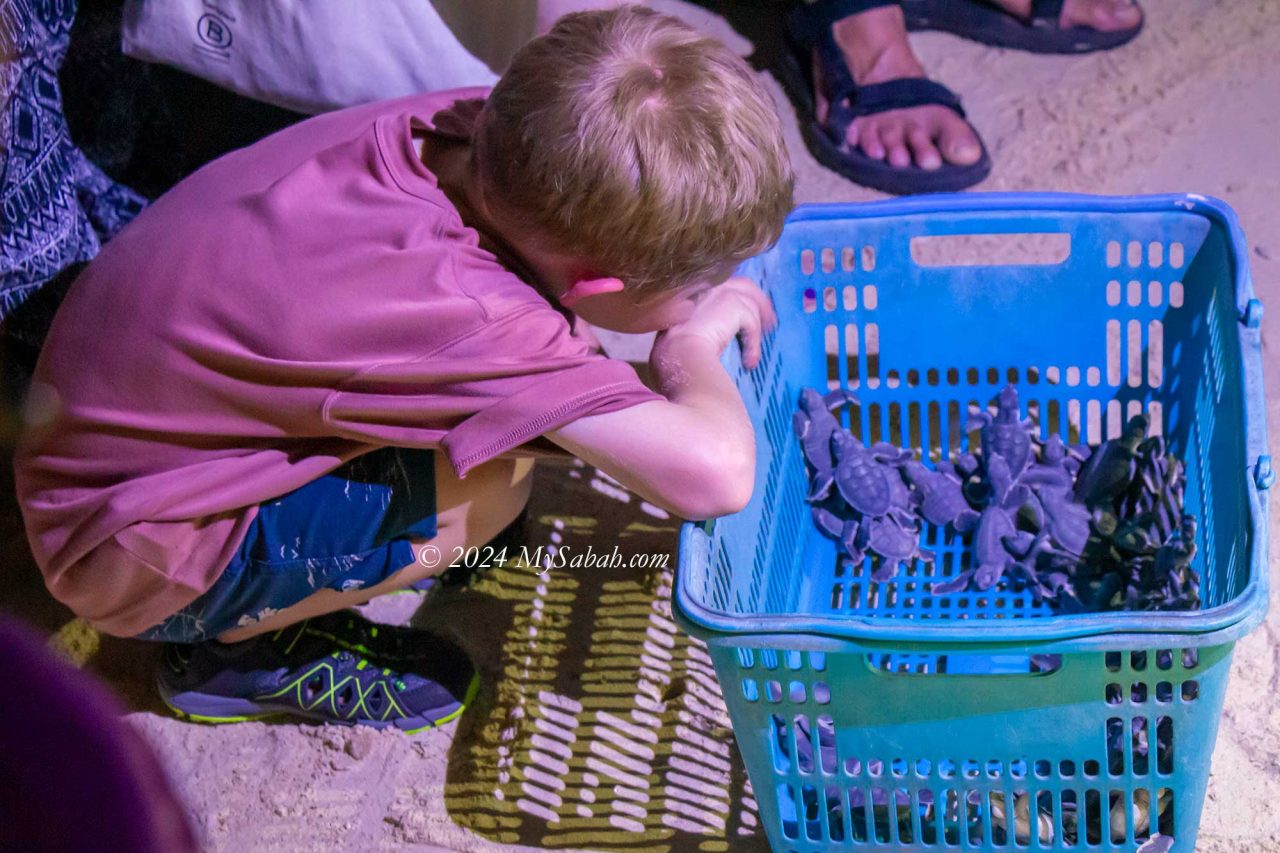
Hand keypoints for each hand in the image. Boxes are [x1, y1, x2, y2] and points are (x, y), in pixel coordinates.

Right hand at [656, 277, 776, 368]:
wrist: (679, 354)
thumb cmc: (672, 352)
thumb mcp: (680, 333)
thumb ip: (695, 325)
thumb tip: (710, 338)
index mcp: (691, 291)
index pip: (721, 287)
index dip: (736, 298)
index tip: (743, 314)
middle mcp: (705, 285)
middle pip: (743, 285)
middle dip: (758, 301)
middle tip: (768, 321)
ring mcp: (720, 291)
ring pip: (751, 303)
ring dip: (761, 322)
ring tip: (766, 337)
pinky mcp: (733, 304)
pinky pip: (752, 323)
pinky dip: (753, 344)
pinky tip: (750, 361)